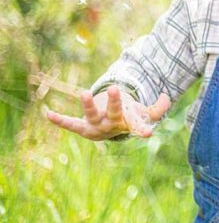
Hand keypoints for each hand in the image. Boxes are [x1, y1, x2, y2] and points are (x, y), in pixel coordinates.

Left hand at [45, 85, 170, 140]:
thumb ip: (157, 108)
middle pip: (114, 113)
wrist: (109, 130)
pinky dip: (60, 121)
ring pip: (92, 115)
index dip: (143, 128)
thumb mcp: (143, 113)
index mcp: (128, 123)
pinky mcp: (81, 127)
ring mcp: (95, 126)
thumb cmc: (127, 118)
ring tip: (84, 92)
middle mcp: (111, 125)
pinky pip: (71, 124)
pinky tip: (48, 114)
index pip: (137, 124)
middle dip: (114, 102)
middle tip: (116, 89)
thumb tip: (166, 97)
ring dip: (88, 104)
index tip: (148, 133)